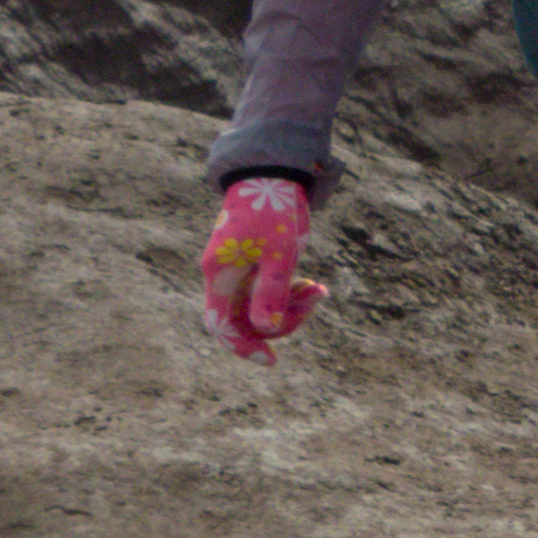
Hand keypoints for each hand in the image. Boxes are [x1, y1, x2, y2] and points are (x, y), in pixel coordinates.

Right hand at [201, 175, 330, 361]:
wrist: (273, 177)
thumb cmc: (272, 210)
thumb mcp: (278, 253)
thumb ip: (271, 291)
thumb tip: (266, 329)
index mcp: (219, 274)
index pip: (221, 324)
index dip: (242, 347)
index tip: (271, 360)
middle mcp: (224, 278)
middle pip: (245, 321)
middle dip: (281, 321)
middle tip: (313, 300)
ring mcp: (239, 274)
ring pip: (261, 310)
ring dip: (292, 307)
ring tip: (318, 289)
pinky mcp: (255, 268)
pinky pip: (271, 295)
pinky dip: (292, 295)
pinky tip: (314, 286)